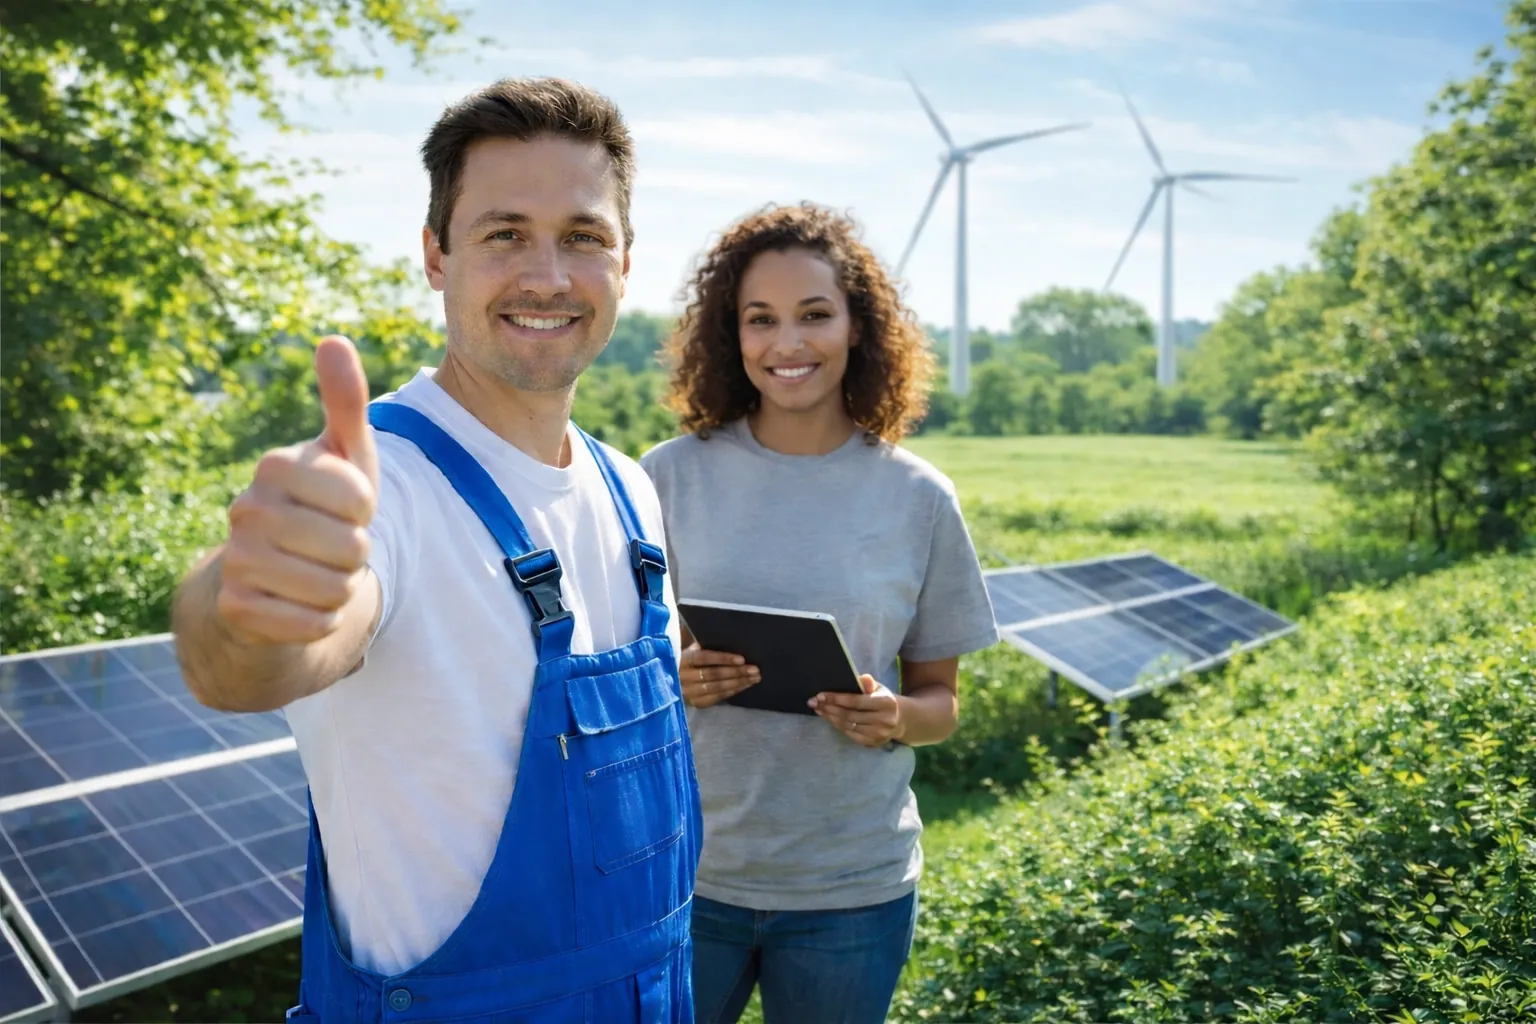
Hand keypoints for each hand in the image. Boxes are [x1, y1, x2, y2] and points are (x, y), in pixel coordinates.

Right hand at [216, 335, 379, 644]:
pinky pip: (314, 623)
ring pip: (335, 588)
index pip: (361, 498)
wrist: (272, 581)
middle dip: (356, 555)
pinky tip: (299, 606)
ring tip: (317, 573)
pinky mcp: (238, 610)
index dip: (366, 510)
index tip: (344, 507)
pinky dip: (320, 621)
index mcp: (274, 466)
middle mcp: (245, 510)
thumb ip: (345, 400)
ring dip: (340, 588)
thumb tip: (333, 340)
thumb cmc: (322, 508)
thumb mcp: (346, 455)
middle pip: (352, 547)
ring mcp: (235, 560)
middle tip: (330, 546)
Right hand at [679, 643, 759, 707]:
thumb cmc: (680, 661)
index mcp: (681, 659)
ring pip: (716, 688)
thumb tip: (723, 639)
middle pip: (712, 674)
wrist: (664, 684)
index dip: (722, 658)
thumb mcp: (685, 650)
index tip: (741, 659)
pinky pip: (715, 698)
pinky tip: (743, 686)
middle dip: (736, 672)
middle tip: (754, 669)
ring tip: (754, 678)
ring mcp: (687, 692)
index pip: (703, 658)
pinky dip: (731, 692)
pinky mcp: (693, 703)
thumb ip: (699, 646)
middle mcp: (682, 677)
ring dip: (737, 683)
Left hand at [810, 675, 902, 747]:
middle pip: (849, 715)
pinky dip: (837, 726)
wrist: (899, 720)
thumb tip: (862, 678)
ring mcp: (879, 734)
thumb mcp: (879, 687)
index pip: (856, 701)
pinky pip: (850, 735)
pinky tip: (829, 718)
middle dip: (829, 708)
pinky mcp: (873, 743)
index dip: (837, 698)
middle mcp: (884, 720)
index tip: (820, 695)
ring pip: (848, 726)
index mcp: (886, 703)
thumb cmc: (883, 699)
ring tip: (818, 709)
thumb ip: (868, 683)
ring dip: (830, 717)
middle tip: (813, 702)